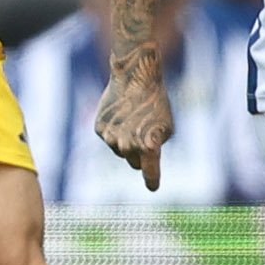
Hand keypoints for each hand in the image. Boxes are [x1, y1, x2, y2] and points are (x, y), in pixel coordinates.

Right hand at [94, 57, 174, 190]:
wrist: (134, 77)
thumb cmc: (156, 102)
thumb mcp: (166, 126)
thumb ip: (156, 147)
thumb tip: (146, 159)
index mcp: (148, 148)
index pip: (149, 174)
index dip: (152, 182)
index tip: (153, 187)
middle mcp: (128, 146)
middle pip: (134, 163)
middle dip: (140, 155)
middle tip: (145, 136)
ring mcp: (111, 139)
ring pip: (120, 150)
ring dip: (127, 141)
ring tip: (133, 119)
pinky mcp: (99, 129)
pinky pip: (109, 138)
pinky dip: (115, 130)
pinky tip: (121, 114)